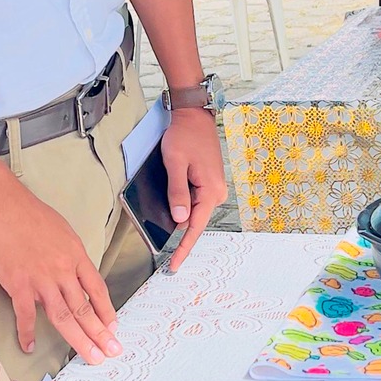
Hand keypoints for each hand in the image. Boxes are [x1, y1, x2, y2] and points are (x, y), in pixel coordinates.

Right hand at [0, 179, 119, 362]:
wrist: (0, 204)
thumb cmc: (29, 213)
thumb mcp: (62, 231)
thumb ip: (69, 254)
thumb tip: (74, 272)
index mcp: (75, 256)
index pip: (97, 290)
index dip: (107, 311)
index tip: (113, 327)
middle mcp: (63, 271)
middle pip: (85, 309)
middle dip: (100, 334)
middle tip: (111, 352)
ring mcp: (41, 279)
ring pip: (63, 316)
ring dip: (78, 339)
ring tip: (89, 357)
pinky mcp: (17, 283)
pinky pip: (25, 315)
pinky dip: (27, 333)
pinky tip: (29, 347)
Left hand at [159, 105, 226, 272]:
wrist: (194, 116)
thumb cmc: (185, 136)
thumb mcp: (175, 164)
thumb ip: (177, 193)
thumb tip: (180, 219)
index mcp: (210, 191)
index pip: (195, 228)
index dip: (183, 248)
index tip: (174, 265)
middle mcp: (216, 193)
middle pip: (194, 221)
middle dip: (178, 228)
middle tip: (164, 238)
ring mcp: (214, 188)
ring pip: (194, 211)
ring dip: (179, 211)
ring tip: (169, 195)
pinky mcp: (209, 183)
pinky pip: (195, 201)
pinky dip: (183, 203)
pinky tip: (174, 194)